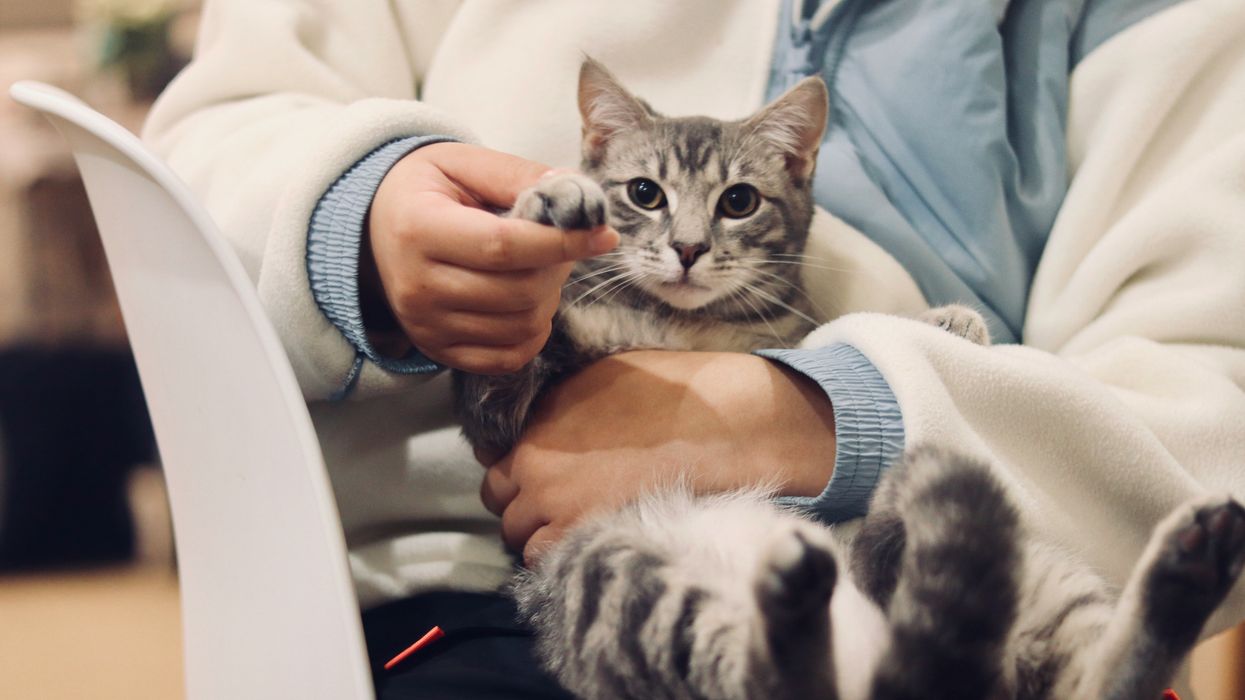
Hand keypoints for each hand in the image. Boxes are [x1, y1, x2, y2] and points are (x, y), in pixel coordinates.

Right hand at [363, 142, 618, 373]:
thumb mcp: (462, 163)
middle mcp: (417, 285)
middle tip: (559, 245)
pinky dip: (532, 334)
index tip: (602, 235)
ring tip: (538, 269)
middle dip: (557, 268)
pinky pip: (507, 358)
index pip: (504, 246)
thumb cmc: (425, 191)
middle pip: (518, 292)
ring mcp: (426, 325)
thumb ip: (518, 175)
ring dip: (548, 298)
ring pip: (520, 326)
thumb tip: (577, 195)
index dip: (561, 242)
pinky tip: (528, 303)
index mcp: (419, 229)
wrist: (373, 229)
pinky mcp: (438, 350)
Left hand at [480, 351, 836, 563]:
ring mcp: (553, 504)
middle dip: (524, 505)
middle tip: (560, 506)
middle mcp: (534, 463)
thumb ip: (558, 407)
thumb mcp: (599, 378)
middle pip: (501, 503)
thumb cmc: (672, 396)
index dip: (518, 473)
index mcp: (538, 422)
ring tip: (578, 528)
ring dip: (539, 535)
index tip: (541, 479)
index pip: (494, 463)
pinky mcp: (579, 536)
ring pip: (518, 537)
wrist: (720, 426)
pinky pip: (544, 560)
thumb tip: (540, 423)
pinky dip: (557, 558)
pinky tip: (589, 542)